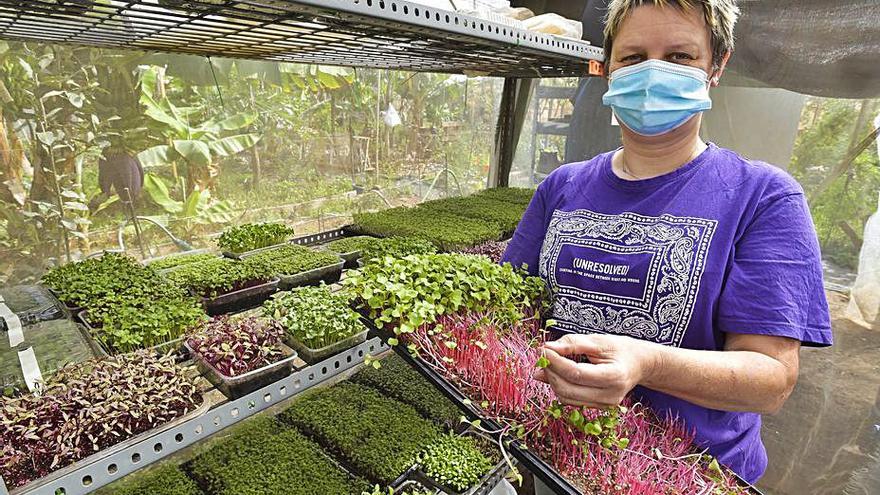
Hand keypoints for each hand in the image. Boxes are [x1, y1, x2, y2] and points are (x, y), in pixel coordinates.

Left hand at [533, 333, 656, 408]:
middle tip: (544, 355)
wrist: (639, 365)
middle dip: (551, 372)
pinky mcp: (598, 408)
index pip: (576, 373)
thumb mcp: (598, 340)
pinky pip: (571, 400)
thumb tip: (547, 348)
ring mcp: (605, 405)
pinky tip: (558, 373)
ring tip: (550, 362)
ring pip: (566, 397)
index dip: (556, 362)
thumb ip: (572, 343)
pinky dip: (560, 386)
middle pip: (568, 389)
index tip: (543, 349)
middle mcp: (610, 396)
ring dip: (553, 380)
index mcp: (614, 376)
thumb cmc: (620, 349)